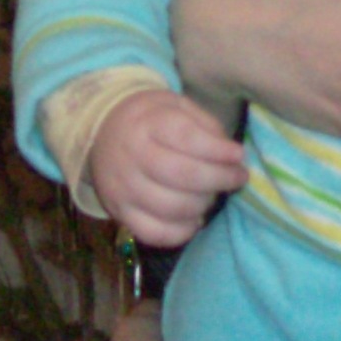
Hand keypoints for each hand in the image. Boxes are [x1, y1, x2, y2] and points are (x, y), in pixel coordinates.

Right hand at [87, 91, 246, 247]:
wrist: (101, 131)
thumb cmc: (150, 119)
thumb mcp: (176, 106)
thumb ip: (205, 126)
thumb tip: (232, 157)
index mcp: (147, 123)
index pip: (187, 138)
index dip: (218, 150)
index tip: (239, 155)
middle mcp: (131, 156)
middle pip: (183, 175)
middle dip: (220, 179)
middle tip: (238, 177)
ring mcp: (122, 188)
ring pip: (172, 208)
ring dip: (204, 204)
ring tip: (214, 195)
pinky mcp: (118, 213)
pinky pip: (154, 233)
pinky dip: (182, 231)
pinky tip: (195, 218)